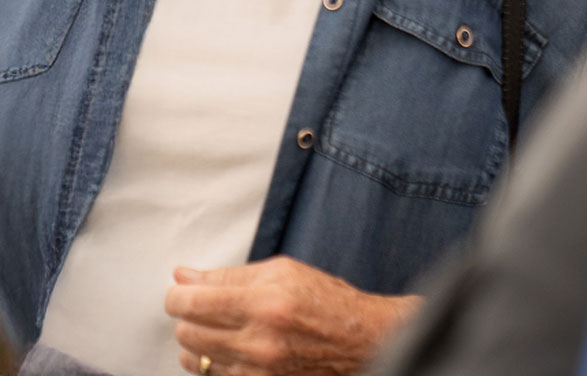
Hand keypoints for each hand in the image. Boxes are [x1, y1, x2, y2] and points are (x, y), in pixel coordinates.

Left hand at [166, 256, 421, 375]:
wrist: (359, 341)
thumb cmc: (324, 300)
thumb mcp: (283, 272)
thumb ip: (229, 275)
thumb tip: (183, 274)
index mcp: (265, 301)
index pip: (193, 302)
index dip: (177, 295)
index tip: (178, 291)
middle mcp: (257, 340)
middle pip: (187, 332)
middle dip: (187, 317)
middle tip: (202, 306)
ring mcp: (255, 371)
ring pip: (193, 359)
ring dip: (197, 341)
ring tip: (217, 327)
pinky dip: (211, 362)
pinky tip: (228, 347)